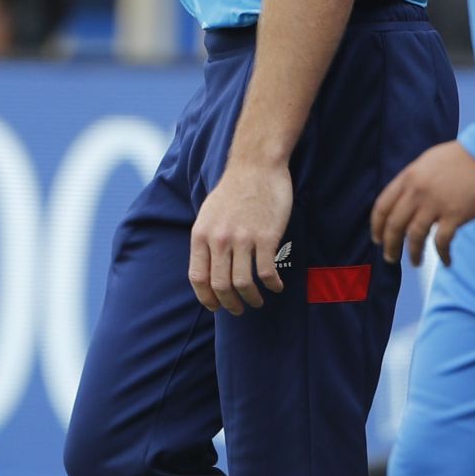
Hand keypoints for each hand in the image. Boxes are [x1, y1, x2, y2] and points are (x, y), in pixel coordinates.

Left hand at [190, 161, 292, 315]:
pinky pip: (266, 271)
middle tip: (239, 309)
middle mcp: (219, 240)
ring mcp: (243, 239)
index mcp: (201, 236)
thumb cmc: (234, 189)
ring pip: (243, 283)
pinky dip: (272, 284)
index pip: (198, 279)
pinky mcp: (266, 236)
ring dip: (252, 298)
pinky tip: (277, 287)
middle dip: (230, 304)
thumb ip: (207, 240)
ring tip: (258, 301)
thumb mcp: (208, 214)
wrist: (257, 165)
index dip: (206, 298)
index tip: (216, 306)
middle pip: (221, 286)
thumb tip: (208, 266)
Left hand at [371, 141, 474, 266]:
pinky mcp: (455, 215)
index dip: (377, 226)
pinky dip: (442, 255)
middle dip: (390, 245)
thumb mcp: (430, 161)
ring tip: (415, 262)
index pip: (382, 206)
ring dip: (413, 253)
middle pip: (394, 225)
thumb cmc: (465, 155)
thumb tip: (407, 199)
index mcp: (409, 177)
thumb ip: (415, 180)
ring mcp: (436, 204)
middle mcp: (418, 192)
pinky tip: (446, 261)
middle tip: (390, 257)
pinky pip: (442, 242)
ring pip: (415, 237)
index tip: (378, 238)